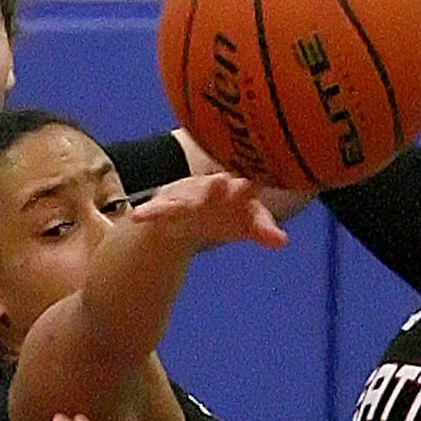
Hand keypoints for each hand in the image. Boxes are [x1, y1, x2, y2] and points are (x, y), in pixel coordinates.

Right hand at [129, 172, 286, 251]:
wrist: (192, 215)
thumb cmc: (226, 213)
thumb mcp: (247, 223)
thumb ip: (264, 230)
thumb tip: (282, 241)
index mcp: (235, 187)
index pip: (247, 184)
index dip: (252, 183)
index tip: (260, 180)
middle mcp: (211, 186)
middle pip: (215, 186)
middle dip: (217, 185)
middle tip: (221, 182)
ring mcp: (187, 195)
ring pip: (187, 196)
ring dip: (186, 198)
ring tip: (180, 203)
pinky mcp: (166, 205)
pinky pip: (157, 210)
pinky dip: (149, 213)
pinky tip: (137, 218)